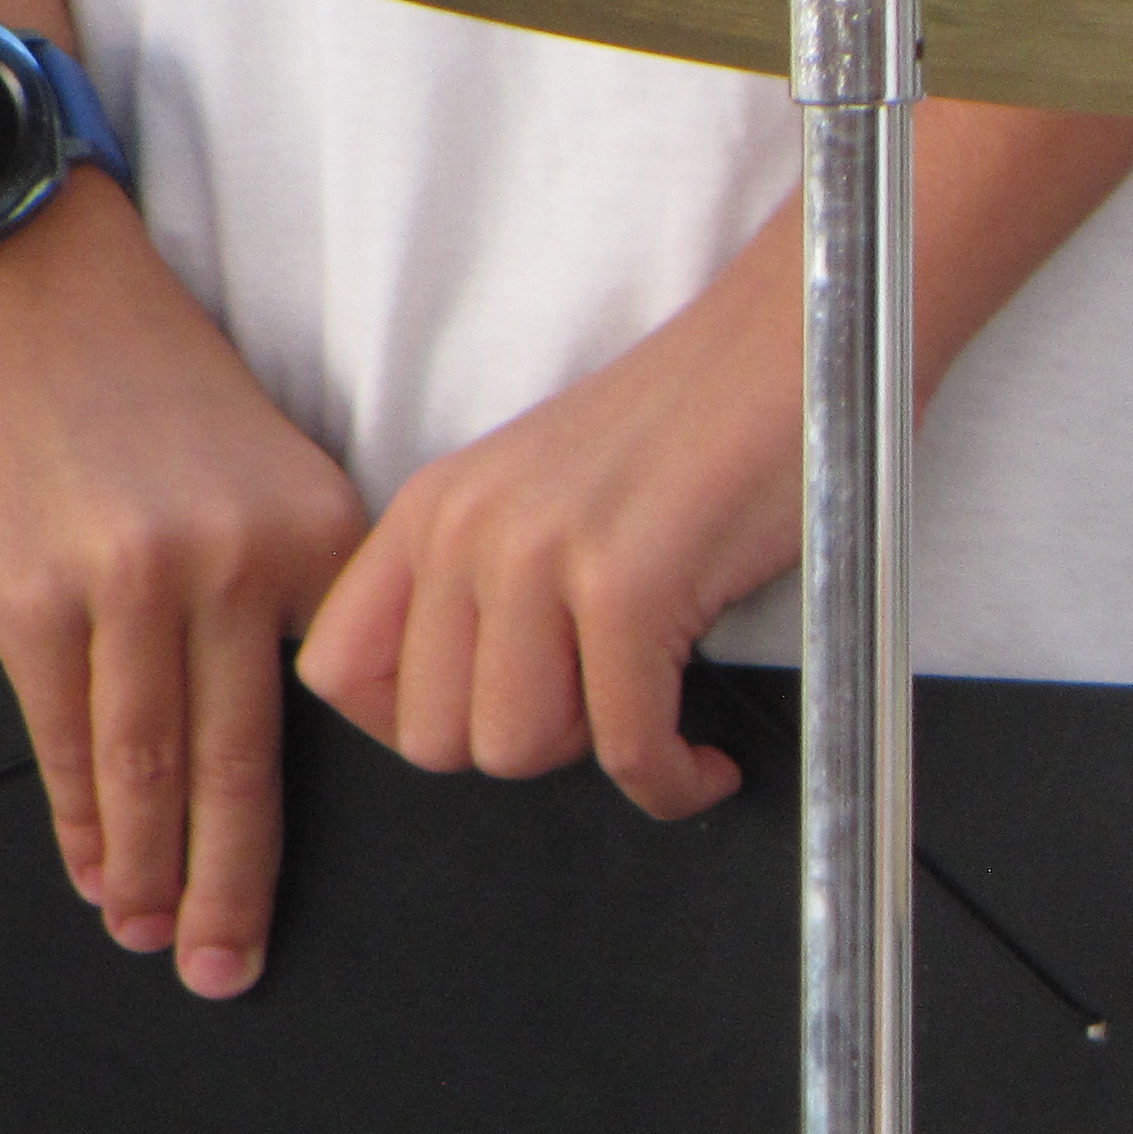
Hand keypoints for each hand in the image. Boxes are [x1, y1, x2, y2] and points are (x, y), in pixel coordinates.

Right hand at [0, 178, 368, 994]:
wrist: (18, 276)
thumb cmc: (147, 378)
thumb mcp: (270, 468)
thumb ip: (297, 585)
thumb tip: (310, 715)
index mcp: (318, 540)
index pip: (335, 712)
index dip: (322, 808)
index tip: (321, 886)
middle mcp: (234, 570)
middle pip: (242, 768)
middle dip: (233, 887)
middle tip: (229, 971)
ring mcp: (132, 586)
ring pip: (148, 768)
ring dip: (145, 871)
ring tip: (153, 940)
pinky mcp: (35, 591)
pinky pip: (69, 733)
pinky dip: (82, 813)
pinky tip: (93, 869)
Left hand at [294, 232, 785, 819]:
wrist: (792, 351)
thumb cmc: (699, 437)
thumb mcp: (546, 503)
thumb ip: (485, 591)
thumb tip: (484, 714)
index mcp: (433, 509)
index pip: (339, 674)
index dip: (414, 729)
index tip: (496, 723)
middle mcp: (467, 530)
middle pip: (434, 737)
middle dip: (527, 751)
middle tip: (599, 717)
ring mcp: (541, 556)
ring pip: (518, 751)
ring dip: (599, 760)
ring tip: (655, 718)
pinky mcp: (628, 586)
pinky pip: (628, 747)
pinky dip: (674, 782)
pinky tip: (708, 760)